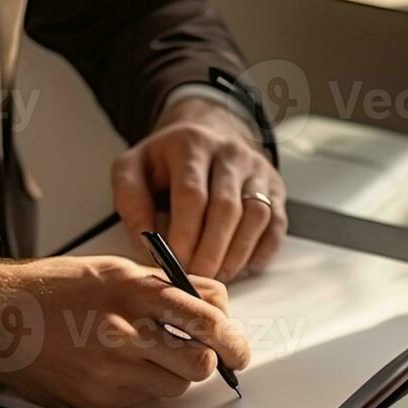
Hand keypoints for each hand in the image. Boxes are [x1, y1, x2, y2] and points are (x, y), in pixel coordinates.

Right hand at [0, 256, 249, 407]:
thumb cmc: (55, 290)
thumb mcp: (115, 269)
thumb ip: (168, 287)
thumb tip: (215, 305)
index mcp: (133, 293)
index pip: (205, 319)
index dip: (231, 338)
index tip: (238, 348)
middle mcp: (124, 334)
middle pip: (198, 364)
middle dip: (206, 361)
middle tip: (202, 355)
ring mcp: (109, 373)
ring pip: (173, 387)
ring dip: (170, 373)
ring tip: (144, 354)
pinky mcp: (96, 402)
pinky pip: (140, 400)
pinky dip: (138, 386)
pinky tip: (112, 366)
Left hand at [111, 96, 286, 280]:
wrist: (207, 130)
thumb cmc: (168, 159)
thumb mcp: (134, 167)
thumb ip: (131, 201)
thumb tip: (146, 242)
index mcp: (191, 145)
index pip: (192, 194)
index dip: (185, 234)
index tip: (175, 262)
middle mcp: (229, 153)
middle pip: (227, 208)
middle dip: (211, 251)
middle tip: (196, 278)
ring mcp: (257, 169)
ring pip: (256, 217)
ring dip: (236, 254)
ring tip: (216, 276)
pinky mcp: (274, 187)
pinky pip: (276, 224)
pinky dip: (261, 251)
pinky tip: (242, 267)